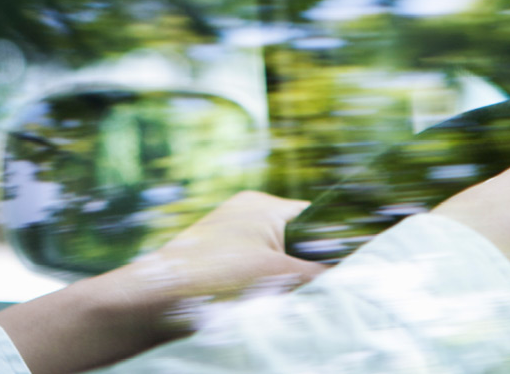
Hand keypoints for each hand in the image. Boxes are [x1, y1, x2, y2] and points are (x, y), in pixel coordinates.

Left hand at [124, 191, 327, 315]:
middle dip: (306, 266)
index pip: (315, 218)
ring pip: (277, 261)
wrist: (154, 302)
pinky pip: (255, 273)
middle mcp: (247, 215)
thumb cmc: (214, 276)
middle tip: (312, 288)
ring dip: (283, 282)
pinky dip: (262, 289)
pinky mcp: (218, 262)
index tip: (346, 267)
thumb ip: (319, 275)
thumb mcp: (276, 275)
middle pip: (297, 241)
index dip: (331, 242)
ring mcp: (230, 238)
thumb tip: (355, 281)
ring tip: (282, 297)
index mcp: (263, 205)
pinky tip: (262, 305)